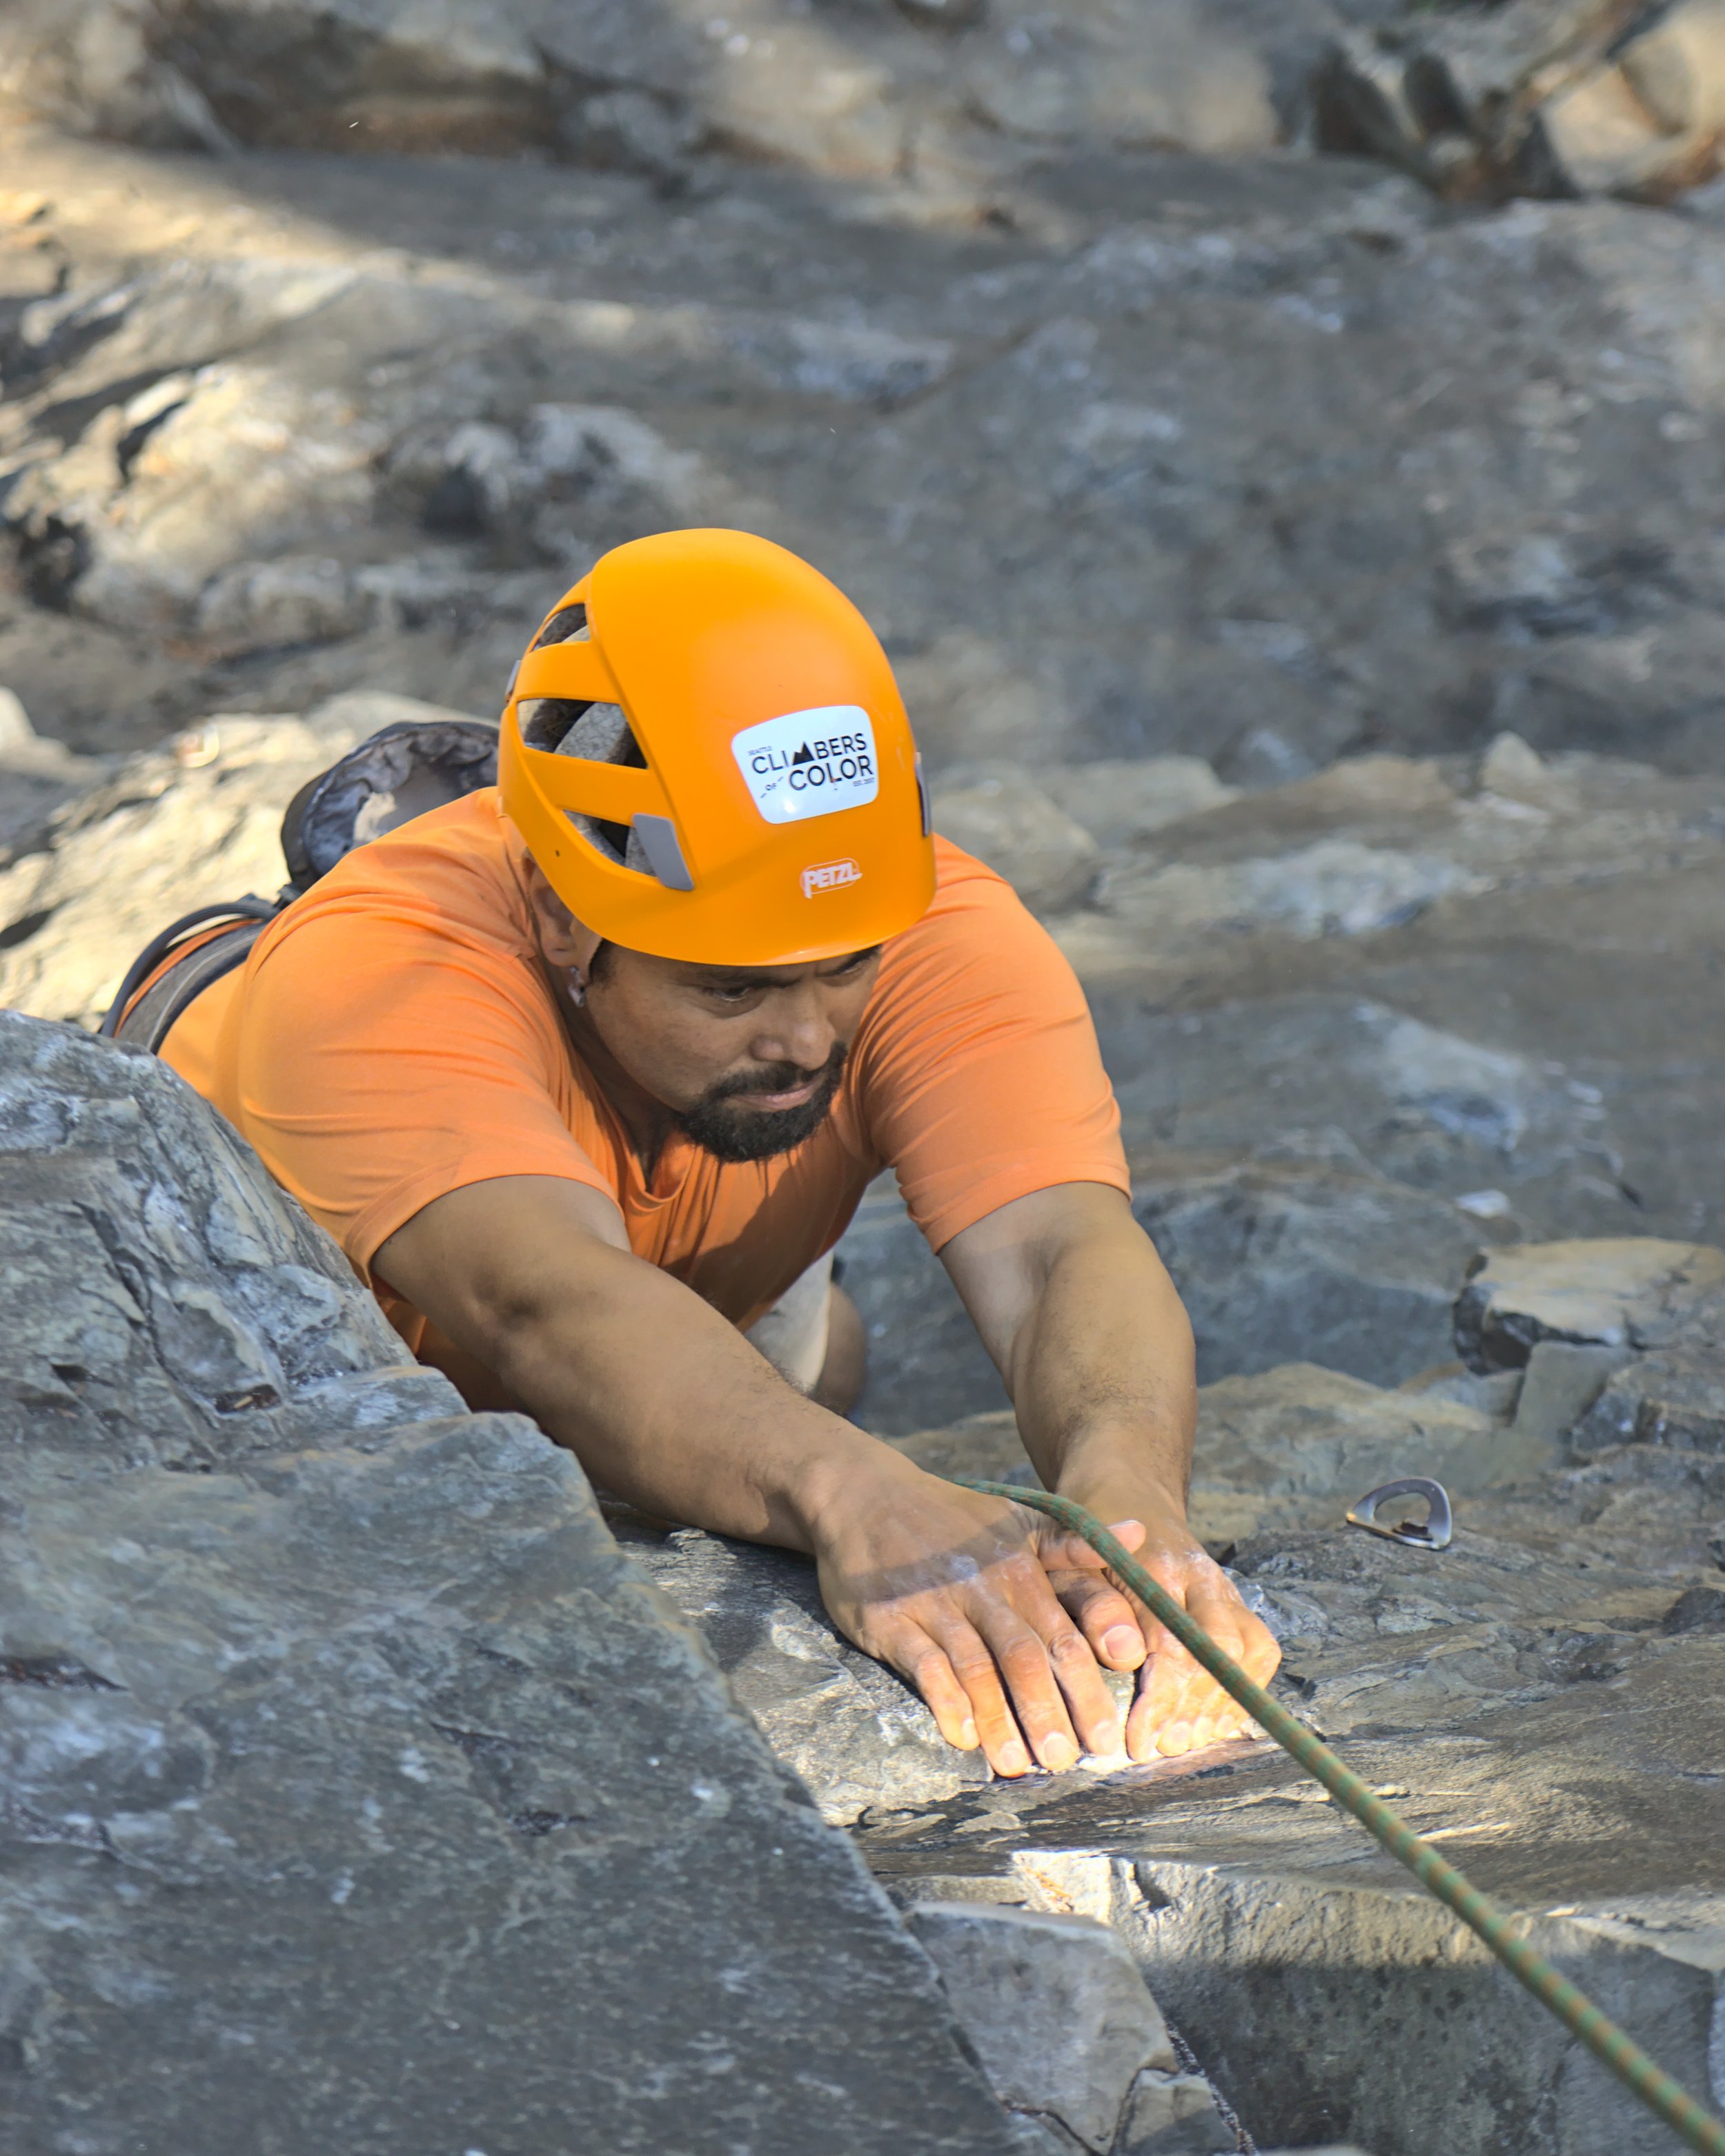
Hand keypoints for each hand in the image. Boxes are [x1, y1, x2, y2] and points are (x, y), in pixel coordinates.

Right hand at [809, 1462, 1142, 1775]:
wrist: (867, 1496)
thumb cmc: (955, 1521)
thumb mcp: (1019, 1522)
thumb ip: (1077, 1544)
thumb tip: (1141, 1536)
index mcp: (1021, 1568)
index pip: (1064, 1635)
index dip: (1088, 1688)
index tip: (1107, 1737)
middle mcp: (984, 1586)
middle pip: (1025, 1657)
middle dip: (1049, 1712)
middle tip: (1067, 1763)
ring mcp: (936, 1602)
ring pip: (977, 1668)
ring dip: (1000, 1721)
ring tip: (1018, 1766)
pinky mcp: (892, 1618)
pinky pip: (924, 1663)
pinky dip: (946, 1701)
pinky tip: (962, 1737)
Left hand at [1044, 1503, 1280, 1759]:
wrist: (1124, 1490)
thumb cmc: (1084, 1533)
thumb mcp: (1067, 1560)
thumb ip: (1091, 1603)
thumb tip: (1124, 1653)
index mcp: (1154, 1565)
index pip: (1173, 1645)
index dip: (1161, 1701)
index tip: (1138, 1741)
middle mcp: (1199, 1575)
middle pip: (1218, 1653)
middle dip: (1193, 1709)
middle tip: (1163, 1748)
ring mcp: (1222, 1586)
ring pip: (1248, 1650)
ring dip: (1222, 1703)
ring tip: (1187, 1739)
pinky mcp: (1234, 1598)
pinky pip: (1259, 1646)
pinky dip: (1245, 1686)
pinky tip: (1215, 1717)